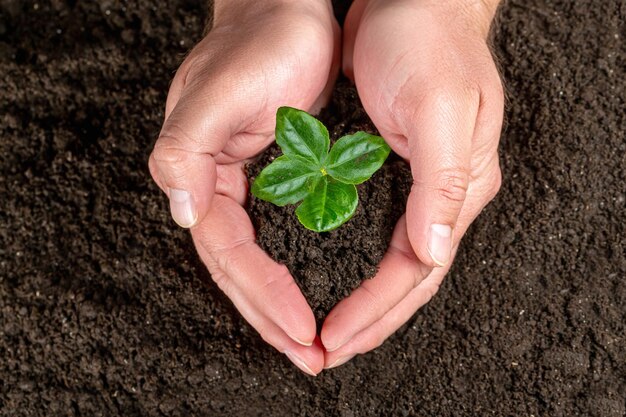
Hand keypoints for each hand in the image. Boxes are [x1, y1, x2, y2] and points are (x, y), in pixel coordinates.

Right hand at [149, 0, 339, 374]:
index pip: (229, 254)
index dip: (263, 295)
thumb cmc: (260, 41)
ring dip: (281, 305)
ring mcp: (248, 185)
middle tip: (311, 356)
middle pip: (241, 271)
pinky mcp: (275, 177)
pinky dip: (293, 271)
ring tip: (311, 342)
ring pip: (259, 262)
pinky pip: (279, 237)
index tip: (302, 328)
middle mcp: (219, 186)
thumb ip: (186, 150)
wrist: (288, 11)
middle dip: (272, 317)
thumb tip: (182, 213)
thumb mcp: (219, 91)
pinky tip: (310, 291)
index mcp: (201, 174)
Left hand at [321, 0, 502, 367]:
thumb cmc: (428, 40)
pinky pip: (377, 232)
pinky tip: (337, 278)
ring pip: (394, 261)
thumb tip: (432, 252)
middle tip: (328, 351)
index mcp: (459, 186)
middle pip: (408, 277)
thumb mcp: (439, 106)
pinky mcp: (396, 169)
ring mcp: (422, 184)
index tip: (336, 337)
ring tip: (333, 332)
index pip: (418, 268)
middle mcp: (443, 194)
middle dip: (370, 320)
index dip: (377, 308)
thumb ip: (440, 182)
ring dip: (365, 302)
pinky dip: (357, 264)